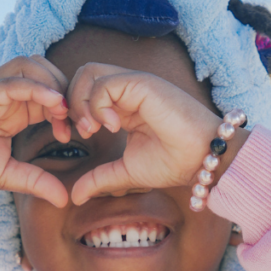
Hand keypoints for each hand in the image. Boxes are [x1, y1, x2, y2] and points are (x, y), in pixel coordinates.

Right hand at [0, 57, 70, 205]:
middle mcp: (5, 96)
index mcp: (14, 111)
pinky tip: (53, 105)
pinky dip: (37, 87)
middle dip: (68, 92)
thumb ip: (37, 181)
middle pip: (46, 71)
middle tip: (77, 122)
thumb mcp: (8, 176)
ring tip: (63, 113)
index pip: (51, 93)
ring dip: (54, 84)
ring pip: (31, 66)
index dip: (70, 108)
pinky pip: (13, 81)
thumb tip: (65, 199)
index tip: (78, 133)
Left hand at [65, 63, 228, 204]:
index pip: (84, 92)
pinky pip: (105, 84)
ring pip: (89, 73)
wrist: (203, 161)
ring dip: (81, 101)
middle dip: (68, 102)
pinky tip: (112, 127)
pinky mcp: (143, 84)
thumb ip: (99, 179)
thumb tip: (75, 197)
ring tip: (92, 128)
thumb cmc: (174, 163)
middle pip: (82, 75)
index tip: (68, 138)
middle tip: (77, 132)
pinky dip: (98, 105)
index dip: (69, 112)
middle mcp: (128, 90)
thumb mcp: (126, 172)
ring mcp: (136, 84)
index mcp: (123, 105)